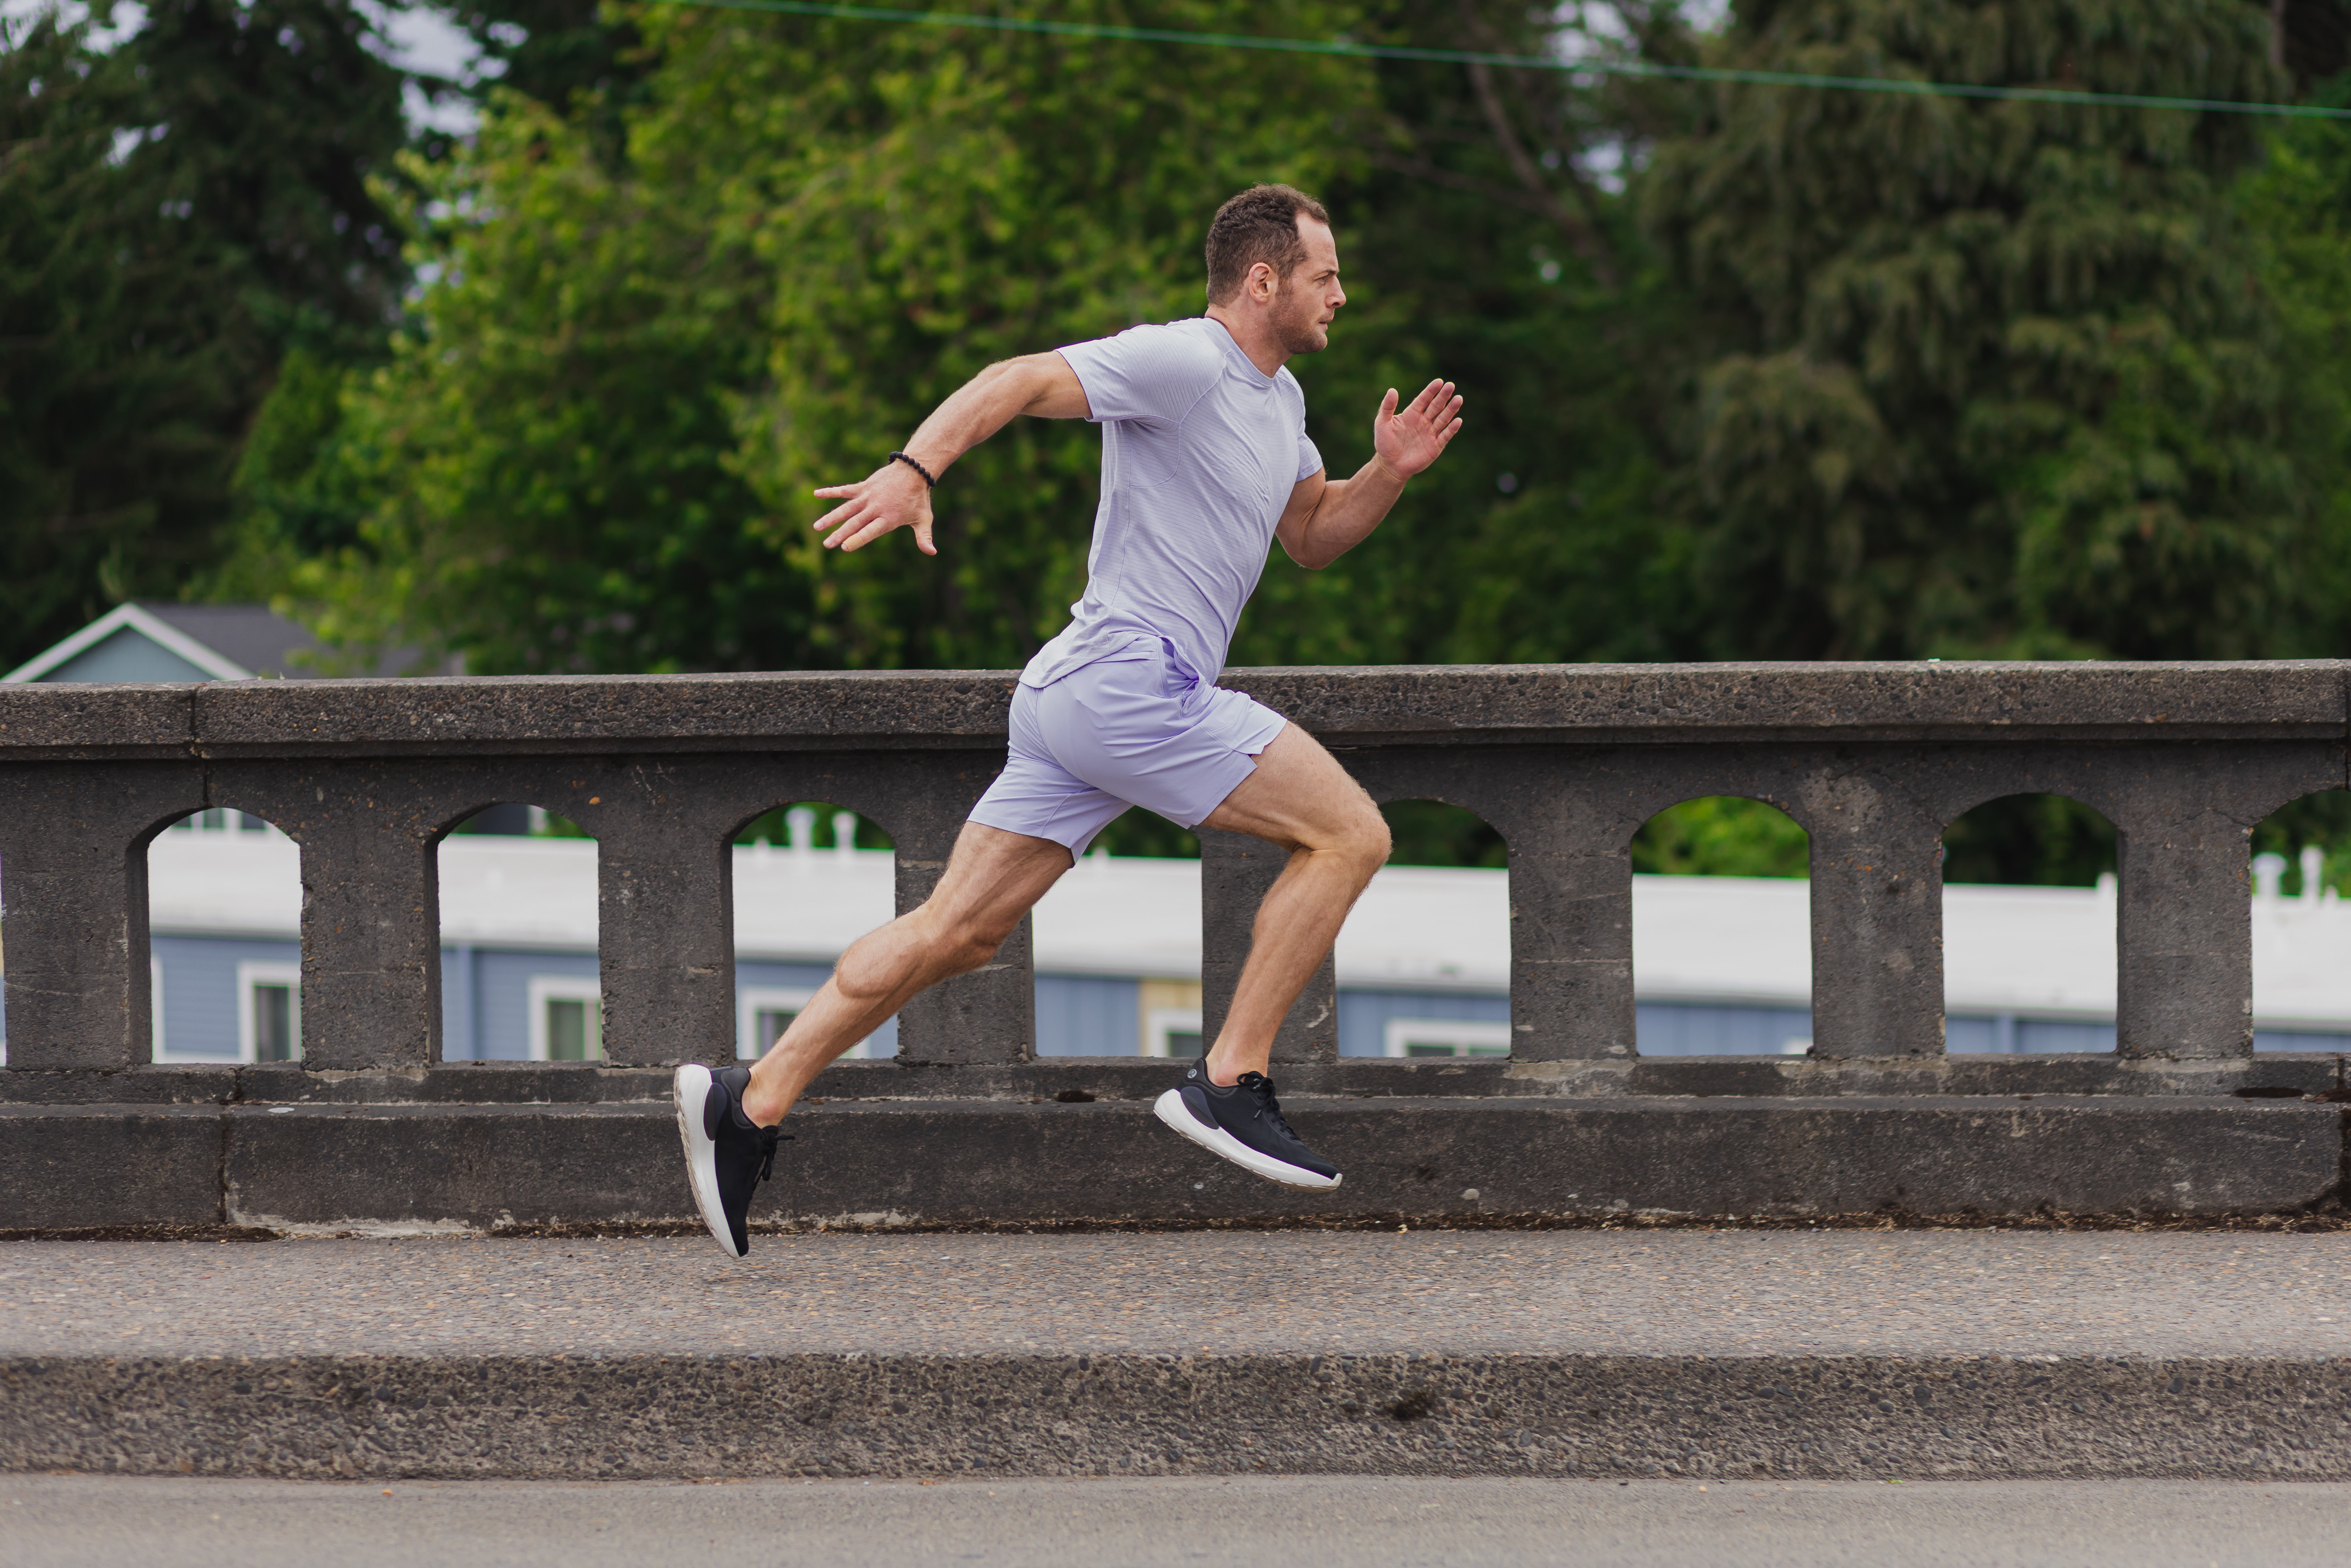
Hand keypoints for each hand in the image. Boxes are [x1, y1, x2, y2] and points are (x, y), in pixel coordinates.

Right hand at [811, 459, 936, 553]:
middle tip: (827, 544)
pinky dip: (831, 491)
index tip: (844, 547)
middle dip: (839, 534)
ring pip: (846, 508)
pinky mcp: (864, 486)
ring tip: (817, 527)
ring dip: (831, 517)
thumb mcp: (924, 519)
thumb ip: (924, 537)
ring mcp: (868, 496)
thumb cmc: (919, 499)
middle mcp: (876, 508)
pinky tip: (816, 494)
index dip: (858, 539)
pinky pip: (845, 490)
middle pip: (855, 523)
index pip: (870, 531)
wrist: (914, 471)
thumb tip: (932, 553)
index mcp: (888, 519)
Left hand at [1370, 379, 1463, 479]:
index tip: (1439, 382)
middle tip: (1451, 385)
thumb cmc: (1384, 444)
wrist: (1390, 465)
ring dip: (1451, 409)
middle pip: (1436, 406)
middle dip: (1443, 396)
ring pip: (1443, 419)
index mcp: (1412, 414)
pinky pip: (1445, 436)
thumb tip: (1392, 390)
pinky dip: (1452, 429)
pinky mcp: (1435, 446)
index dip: (1431, 391)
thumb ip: (1387, 407)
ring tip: (1458, 399)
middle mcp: (1423, 421)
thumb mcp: (1382, 424)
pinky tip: (1458, 420)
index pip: (1423, 399)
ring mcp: (1430, 433)